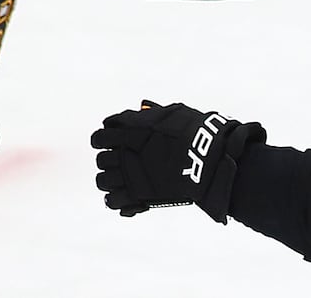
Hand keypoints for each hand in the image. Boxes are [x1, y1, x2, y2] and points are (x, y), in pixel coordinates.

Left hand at [91, 101, 264, 222]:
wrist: (209, 158)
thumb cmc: (195, 131)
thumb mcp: (172, 114)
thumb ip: (151, 113)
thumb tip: (142, 108)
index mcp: (130, 130)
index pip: (101, 135)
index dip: (103, 140)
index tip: (109, 143)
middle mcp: (125, 152)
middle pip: (101, 159)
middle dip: (108, 161)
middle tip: (118, 163)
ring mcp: (130, 175)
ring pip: (103, 181)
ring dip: (109, 181)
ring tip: (119, 181)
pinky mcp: (138, 195)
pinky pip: (112, 201)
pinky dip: (115, 200)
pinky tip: (122, 198)